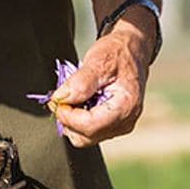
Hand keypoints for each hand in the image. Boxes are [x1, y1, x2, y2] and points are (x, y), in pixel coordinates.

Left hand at [51, 9, 155, 147]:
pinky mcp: (115, 126)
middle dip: (68, 119)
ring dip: (73, 120)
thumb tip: (61, 99)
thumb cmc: (118, 53)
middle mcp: (126, 120)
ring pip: (85, 137)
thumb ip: (80, 82)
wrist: (132, 51)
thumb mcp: (98, 60)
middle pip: (86, 136)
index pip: (89, 125)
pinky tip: (82, 102)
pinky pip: (90, 132)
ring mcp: (122, 125)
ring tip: (74, 97)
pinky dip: (79, 120)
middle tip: (62, 97)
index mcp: (126, 105)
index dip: (67, 115)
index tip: (57, 100)